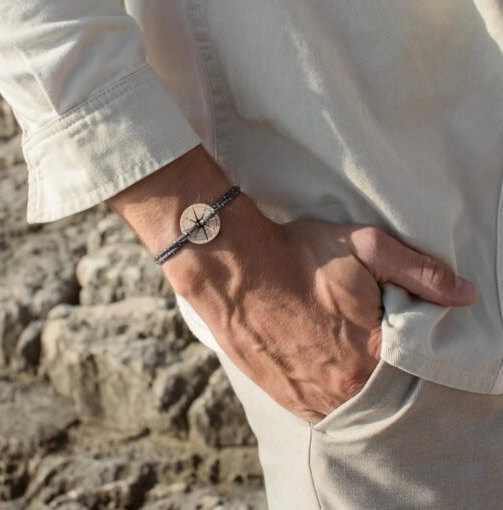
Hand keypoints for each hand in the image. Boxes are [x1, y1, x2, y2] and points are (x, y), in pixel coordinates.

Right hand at [108, 146, 477, 423]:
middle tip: (361, 335)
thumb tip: (466, 294)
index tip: (394, 326)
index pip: (414, 364)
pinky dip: (328, 393)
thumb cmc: (298, 255)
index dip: (410, 345)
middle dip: (381, 364)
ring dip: (353, 382)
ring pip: (350, 402)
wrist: (234, 268)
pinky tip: (322, 367)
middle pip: (382, 387)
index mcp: (370, 351)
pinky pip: (319, 409)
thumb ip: (419, 273)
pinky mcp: (284, 396)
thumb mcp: (364, 248)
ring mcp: (310, 395)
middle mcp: (343, 384)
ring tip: (340, 350)